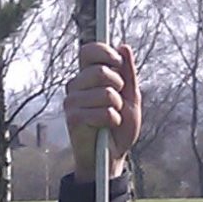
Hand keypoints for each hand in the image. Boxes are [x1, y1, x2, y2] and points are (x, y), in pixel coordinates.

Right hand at [64, 41, 140, 179]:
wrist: (112, 155)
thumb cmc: (120, 126)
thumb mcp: (130, 96)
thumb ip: (128, 73)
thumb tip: (123, 46)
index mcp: (88, 75)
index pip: (88, 50)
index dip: (104, 52)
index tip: (118, 63)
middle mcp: (76, 85)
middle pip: (100, 71)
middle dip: (118, 86)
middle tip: (117, 101)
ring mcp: (72, 101)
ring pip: (105, 93)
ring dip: (117, 108)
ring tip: (112, 117)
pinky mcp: (72, 117)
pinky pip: (102, 112)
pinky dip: (112, 120)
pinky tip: (106, 126)